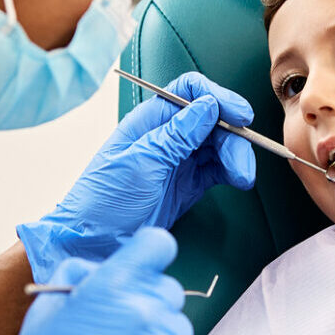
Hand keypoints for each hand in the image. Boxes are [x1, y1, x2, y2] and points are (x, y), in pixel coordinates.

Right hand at [0, 229, 201, 334]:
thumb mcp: (47, 305)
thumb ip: (81, 274)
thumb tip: (105, 271)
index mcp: (113, 284)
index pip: (158, 245)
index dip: (148, 257)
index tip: (139, 273)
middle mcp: (145, 310)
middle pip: (168, 289)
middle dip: (147, 302)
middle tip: (119, 329)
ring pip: (178, 327)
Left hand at [17, 73, 256, 281]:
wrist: (92, 243)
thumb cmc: (103, 201)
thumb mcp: (141, 163)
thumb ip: (177, 134)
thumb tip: (208, 105)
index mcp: (150, 120)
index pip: (189, 91)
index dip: (218, 97)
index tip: (240, 114)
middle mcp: (166, 135)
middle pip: (212, 119)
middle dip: (233, 136)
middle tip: (242, 162)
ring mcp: (178, 159)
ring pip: (218, 145)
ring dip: (236, 156)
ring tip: (242, 178)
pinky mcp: (187, 184)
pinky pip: (216, 168)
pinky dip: (231, 171)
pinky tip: (238, 180)